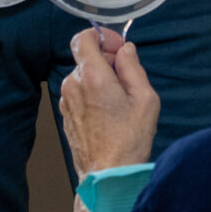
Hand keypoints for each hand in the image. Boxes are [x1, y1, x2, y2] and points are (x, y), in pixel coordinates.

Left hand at [60, 27, 159, 174]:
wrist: (108, 175)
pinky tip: (109, 114)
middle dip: (107, 62)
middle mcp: (73, 85)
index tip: (117, 46)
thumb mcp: (145, 99)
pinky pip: (79, 93)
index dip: (101, 36)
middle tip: (127, 80)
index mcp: (92, 76)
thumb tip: (126, 51)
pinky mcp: (65, 115)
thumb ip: (133, 68)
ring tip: (120, 102)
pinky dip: (92, 95)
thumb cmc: (129, 140)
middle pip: (86, 58)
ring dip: (100, 80)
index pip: (83, 38)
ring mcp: (66, 101)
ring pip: (83, 77)